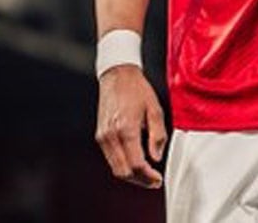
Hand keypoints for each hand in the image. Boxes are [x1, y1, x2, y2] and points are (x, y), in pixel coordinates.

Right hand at [95, 65, 166, 188]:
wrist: (117, 76)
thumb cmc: (138, 89)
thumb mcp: (155, 109)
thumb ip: (158, 135)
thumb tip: (156, 157)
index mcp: (126, 129)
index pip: (136, 164)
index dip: (148, 176)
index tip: (158, 179)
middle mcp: (111, 136)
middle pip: (124, 171)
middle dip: (140, 181)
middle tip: (154, 182)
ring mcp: (103, 137)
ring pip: (115, 168)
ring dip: (131, 176)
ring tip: (147, 175)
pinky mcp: (100, 136)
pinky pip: (111, 158)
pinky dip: (123, 165)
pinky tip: (135, 163)